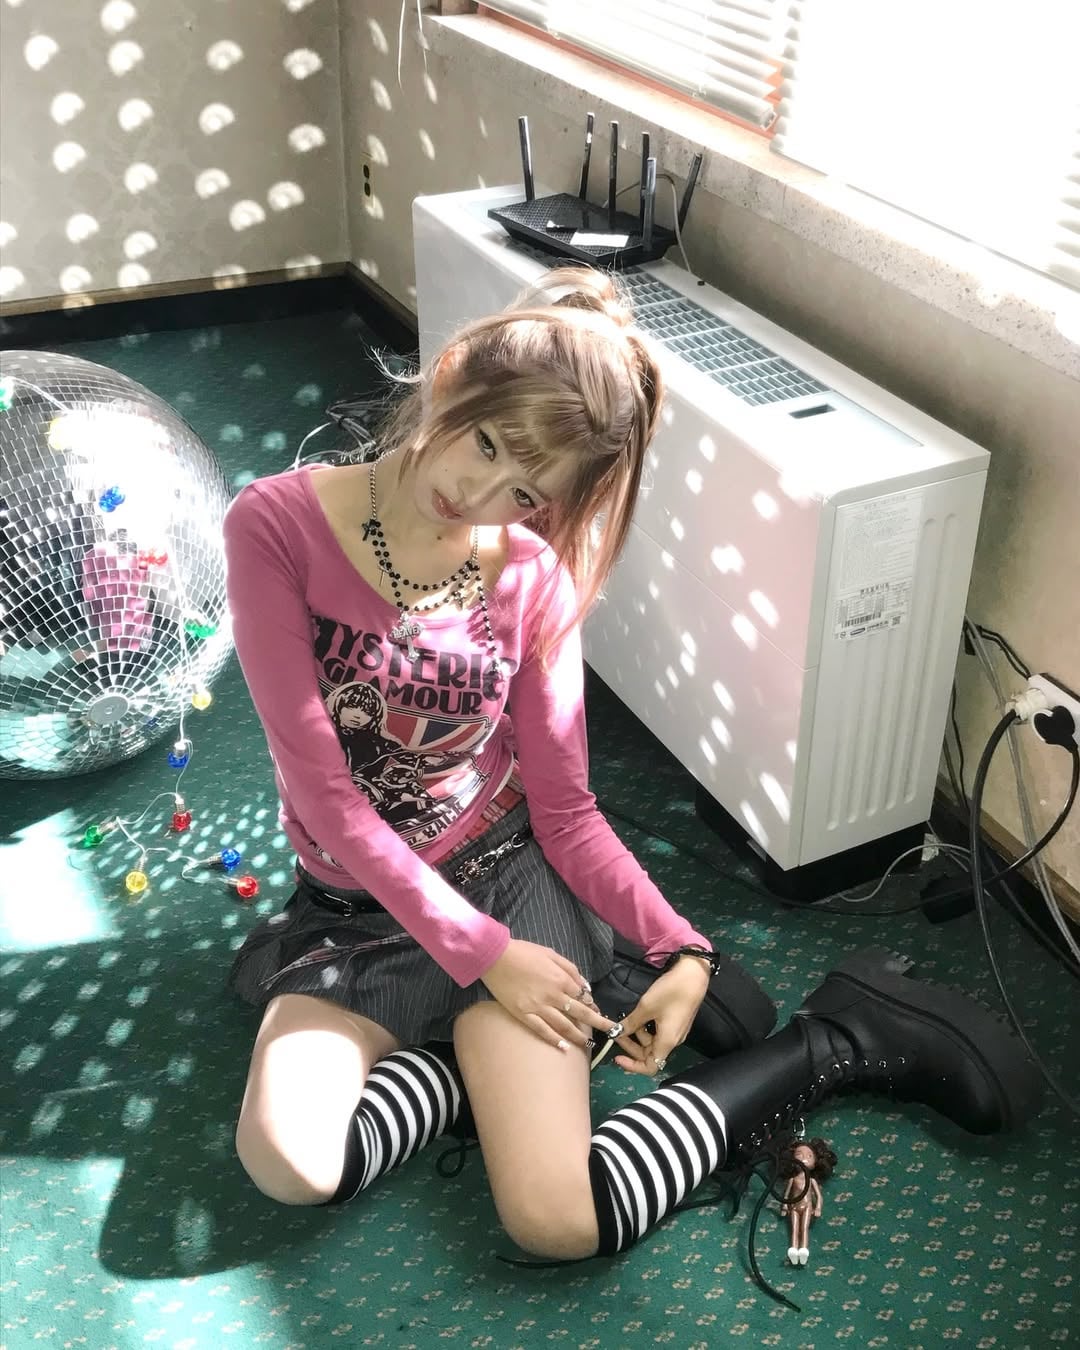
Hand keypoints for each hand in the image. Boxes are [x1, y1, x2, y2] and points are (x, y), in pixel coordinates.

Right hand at [481, 938, 619, 1050]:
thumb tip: (585, 986)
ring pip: (563, 1026)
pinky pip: (541, 1030)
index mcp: (561, 980)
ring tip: (588, 1045)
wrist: (496, 957)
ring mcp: (538, 1007)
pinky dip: (553, 1040)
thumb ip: (570, 969)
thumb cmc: (524, 952)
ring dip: (577, 1037)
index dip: (592, 1005)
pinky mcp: (523, 1015)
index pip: (583, 997)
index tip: (596, 1011)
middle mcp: (553, 996)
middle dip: (597, 1024)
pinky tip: (563, 1048)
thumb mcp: (551, 954)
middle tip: (609, 1032)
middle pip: (580, 1014)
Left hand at [610, 956, 709, 1076]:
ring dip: (638, 1035)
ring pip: (653, 1042)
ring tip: (628, 1019)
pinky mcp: (676, 1022)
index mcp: (667, 1042)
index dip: (633, 1066)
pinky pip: (658, 1032)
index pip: (650, 1067)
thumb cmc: (671, 991)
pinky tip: (639, 1016)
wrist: (693, 974)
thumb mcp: (646, 1007)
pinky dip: (646, 1028)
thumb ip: (630, 1023)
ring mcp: (676, 1032)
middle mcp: (673, 1041)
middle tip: (616, 1032)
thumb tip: (617, 1033)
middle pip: (649, 1054)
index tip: (617, 1057)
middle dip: (631, 1045)